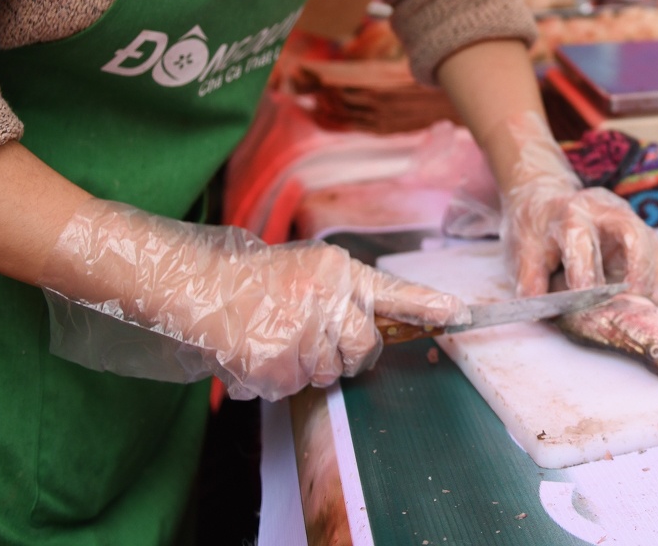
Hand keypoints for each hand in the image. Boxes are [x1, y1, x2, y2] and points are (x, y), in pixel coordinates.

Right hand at [40, 199, 465, 400]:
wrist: (196, 288)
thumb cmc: (254, 281)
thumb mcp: (305, 271)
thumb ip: (341, 296)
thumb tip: (373, 332)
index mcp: (336, 270)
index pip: (393, 291)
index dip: (429, 306)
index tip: (461, 315)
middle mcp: (325, 296)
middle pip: (363, 349)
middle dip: (345, 356)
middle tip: (311, 341)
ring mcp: (300, 329)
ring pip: (328, 372)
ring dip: (304, 366)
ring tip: (273, 338)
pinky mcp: (276, 360)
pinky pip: (292, 386)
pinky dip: (275, 380)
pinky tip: (255, 354)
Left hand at [496, 111, 657, 310]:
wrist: (547, 200)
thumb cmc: (535, 228)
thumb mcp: (523, 247)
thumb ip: (530, 277)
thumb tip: (539, 309)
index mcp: (572, 213)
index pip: (581, 240)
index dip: (585, 272)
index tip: (587, 302)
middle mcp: (607, 212)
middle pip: (636, 234)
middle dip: (641, 270)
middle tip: (637, 302)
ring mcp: (630, 221)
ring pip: (655, 248)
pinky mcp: (641, 236)